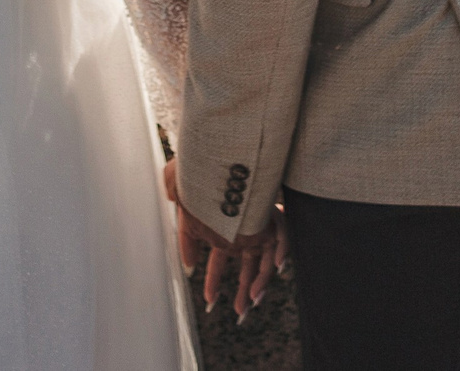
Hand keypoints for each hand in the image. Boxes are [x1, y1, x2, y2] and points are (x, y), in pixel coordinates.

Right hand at [165, 159, 286, 321]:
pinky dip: (278, 255)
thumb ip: (185, 231)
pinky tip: (275, 269)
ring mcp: (256, 218)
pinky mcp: (270, 211)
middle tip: (238, 312)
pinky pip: (279, 239)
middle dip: (242, 288)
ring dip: (259, 281)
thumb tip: (188, 263)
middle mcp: (241, 222)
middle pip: (245, 262)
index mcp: (220, 222)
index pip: (218, 257)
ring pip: (264, 256)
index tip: (210, 300)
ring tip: (252, 304)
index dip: (213, 278)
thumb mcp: (180, 193)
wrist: (216, 146)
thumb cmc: (196, 166)